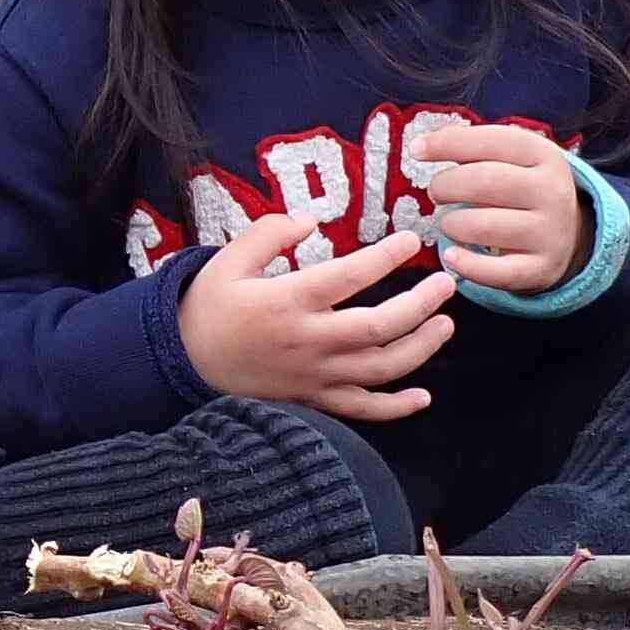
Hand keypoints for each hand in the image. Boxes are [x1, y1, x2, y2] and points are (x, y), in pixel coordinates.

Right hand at [176, 218, 456, 424]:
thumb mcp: (226, 261)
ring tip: (445, 325)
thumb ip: (268, 234)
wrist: (182, 362)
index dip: (386, 256)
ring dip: (421, 348)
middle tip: (447, 284)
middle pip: (380, 326)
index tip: (410, 240)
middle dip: (421, 305)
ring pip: (381, 368)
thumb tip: (310, 220)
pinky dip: (396, 407)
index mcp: (289, 301)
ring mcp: (314, 374)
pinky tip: (423, 397)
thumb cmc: (206, 308)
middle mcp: (309, 340)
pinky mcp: (312, 398)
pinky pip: (362, 409)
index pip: (350, 275)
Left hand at [411, 124, 587, 295]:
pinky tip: (452, 254)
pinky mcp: (540, 268)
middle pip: (481, 183)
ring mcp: (549, 233)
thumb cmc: (520, 188)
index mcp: (544, 155)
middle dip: (445, 186)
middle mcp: (552, 192)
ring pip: (479, 227)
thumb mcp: (511, 158)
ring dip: (450, 224)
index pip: (490, 141)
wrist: (565, 234)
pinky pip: (494, 271)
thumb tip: (422, 145)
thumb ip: (472, 147)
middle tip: (436, 192)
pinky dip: (465, 264)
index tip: (416, 150)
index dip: (446, 143)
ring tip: (450, 222)